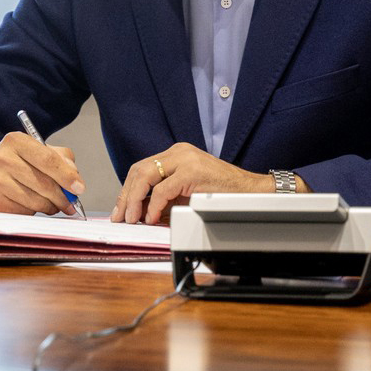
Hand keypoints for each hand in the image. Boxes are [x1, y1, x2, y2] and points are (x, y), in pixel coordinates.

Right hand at [0, 133, 84, 215]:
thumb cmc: (18, 164)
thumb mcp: (38, 151)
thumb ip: (62, 160)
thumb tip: (76, 183)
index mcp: (16, 141)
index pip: (48, 160)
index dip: (67, 176)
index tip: (79, 188)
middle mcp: (1, 159)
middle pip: (44, 184)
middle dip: (62, 197)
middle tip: (71, 204)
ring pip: (35, 202)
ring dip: (49, 207)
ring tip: (50, 204)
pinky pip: (23, 213)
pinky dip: (32, 213)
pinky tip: (29, 205)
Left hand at [111, 142, 279, 224]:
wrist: (249, 192)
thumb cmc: (221, 194)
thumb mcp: (186, 193)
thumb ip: (163, 198)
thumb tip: (137, 212)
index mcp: (177, 153)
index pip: (142, 168)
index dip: (127, 190)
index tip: (120, 209)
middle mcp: (179, 151)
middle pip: (139, 170)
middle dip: (126, 195)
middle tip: (121, 216)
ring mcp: (186, 159)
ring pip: (146, 175)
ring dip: (135, 200)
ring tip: (132, 218)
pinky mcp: (192, 171)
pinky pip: (163, 189)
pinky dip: (153, 206)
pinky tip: (152, 218)